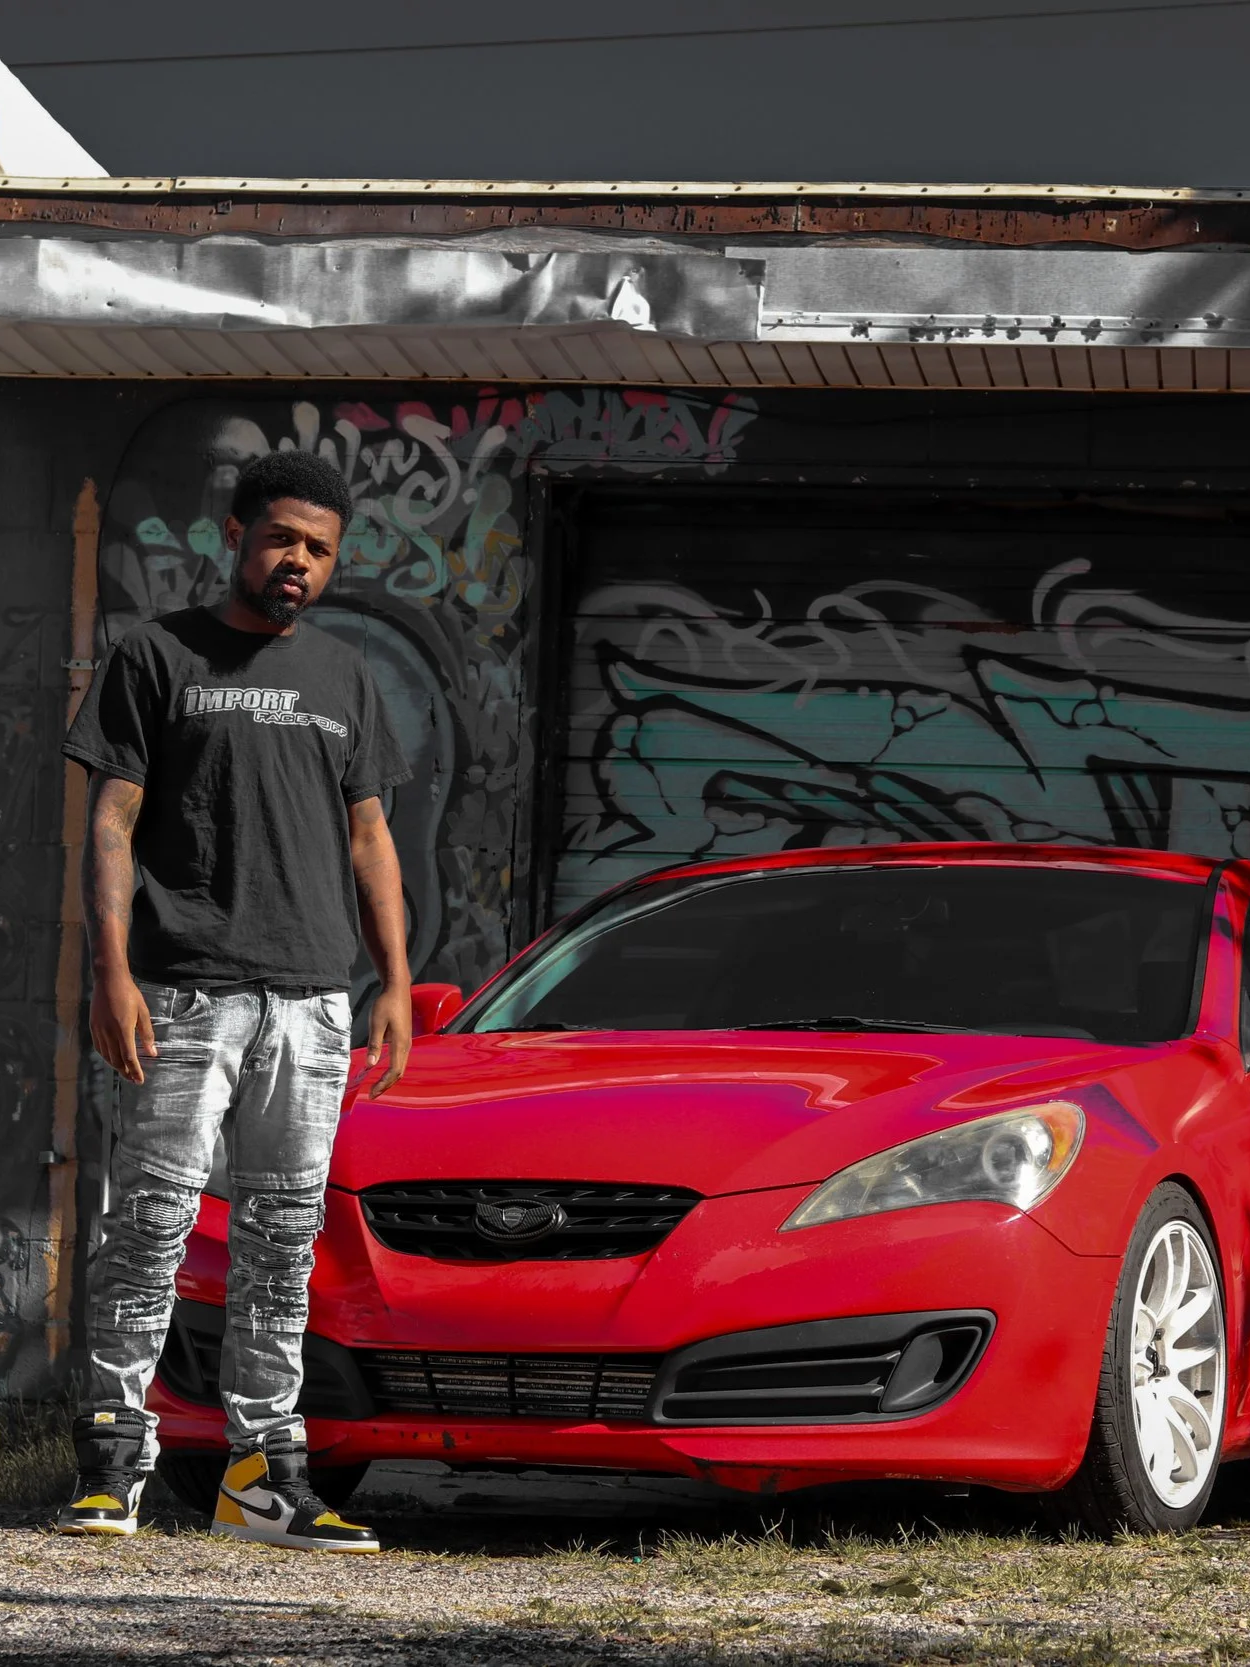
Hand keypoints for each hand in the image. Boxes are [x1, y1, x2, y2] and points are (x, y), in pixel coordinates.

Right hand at [90, 968, 157, 1083]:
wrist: (109, 980)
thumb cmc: (129, 994)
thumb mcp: (143, 1013)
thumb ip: (147, 1034)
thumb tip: (152, 1052)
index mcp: (123, 1030)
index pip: (129, 1057)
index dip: (135, 1071)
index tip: (140, 1080)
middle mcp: (109, 1033)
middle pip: (116, 1060)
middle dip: (125, 1072)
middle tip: (133, 1080)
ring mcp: (99, 1030)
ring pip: (106, 1055)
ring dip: (115, 1066)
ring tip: (124, 1071)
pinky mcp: (93, 1027)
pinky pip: (99, 1047)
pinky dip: (106, 1056)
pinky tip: (112, 1058)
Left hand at [365, 982, 411, 1098]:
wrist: (398, 988)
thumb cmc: (386, 1004)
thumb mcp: (376, 1023)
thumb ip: (375, 1044)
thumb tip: (371, 1065)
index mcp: (400, 1043)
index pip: (394, 1071)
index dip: (383, 1084)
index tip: (372, 1093)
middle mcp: (406, 1045)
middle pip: (399, 1073)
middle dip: (386, 1085)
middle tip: (373, 1095)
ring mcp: (407, 1042)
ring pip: (400, 1067)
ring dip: (389, 1078)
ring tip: (376, 1086)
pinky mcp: (404, 1038)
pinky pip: (400, 1060)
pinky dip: (392, 1070)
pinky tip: (382, 1070)